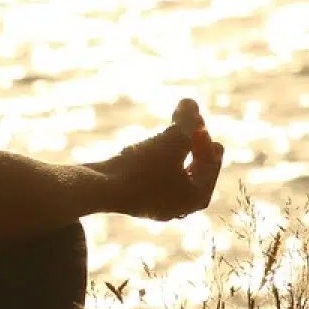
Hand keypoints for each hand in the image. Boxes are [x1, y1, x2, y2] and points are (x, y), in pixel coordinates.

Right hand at [96, 99, 223, 221]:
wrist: (98, 189)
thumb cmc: (142, 167)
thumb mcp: (170, 140)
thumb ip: (186, 121)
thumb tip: (191, 102)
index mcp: (196, 198)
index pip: (209, 163)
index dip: (204, 137)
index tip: (197, 117)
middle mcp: (180, 206)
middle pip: (194, 170)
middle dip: (193, 144)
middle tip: (196, 125)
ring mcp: (156, 204)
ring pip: (173, 172)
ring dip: (174, 149)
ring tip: (172, 130)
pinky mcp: (135, 198)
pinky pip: (154, 176)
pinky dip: (156, 159)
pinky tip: (148, 146)